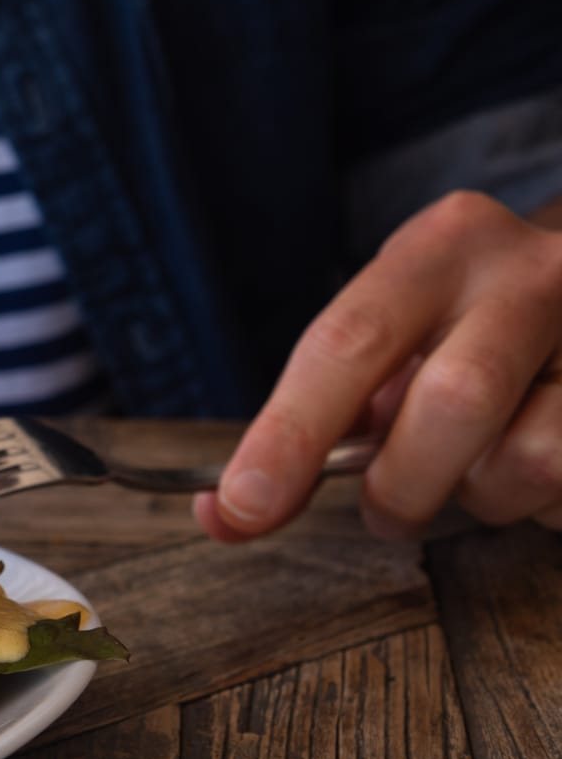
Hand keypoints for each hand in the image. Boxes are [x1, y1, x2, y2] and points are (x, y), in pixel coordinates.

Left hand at [198, 191, 561, 541]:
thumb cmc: (471, 333)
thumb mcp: (398, 341)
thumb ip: (320, 418)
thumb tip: (228, 510)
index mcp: (443, 246)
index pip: (347, 342)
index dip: (288, 434)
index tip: (240, 506)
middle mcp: (534, 271)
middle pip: (452, 400)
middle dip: (403, 484)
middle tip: (385, 513)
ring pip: (531, 460)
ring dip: (488, 498)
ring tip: (485, 470)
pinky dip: (544, 507)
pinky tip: (542, 468)